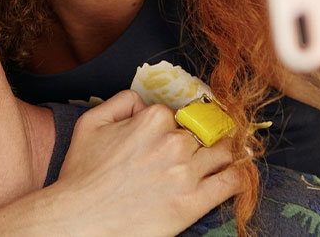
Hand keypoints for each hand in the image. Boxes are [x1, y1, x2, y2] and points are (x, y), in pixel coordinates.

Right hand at [49, 90, 244, 236]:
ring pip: (224, 152)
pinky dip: (240, 175)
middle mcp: (174, 142)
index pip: (178, 114)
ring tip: (223, 158)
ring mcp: (187, 173)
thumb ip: (121, 101)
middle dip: (200, 140)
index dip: (173, 126)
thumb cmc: (82, 174)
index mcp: (152, 119)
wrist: (79, 219)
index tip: (169, 139)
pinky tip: (238, 173)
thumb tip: (143, 100)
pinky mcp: (194, 202)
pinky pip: (232, 182)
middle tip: (193, 151)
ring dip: (225, 153)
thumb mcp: (91, 122)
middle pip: (204, 132)